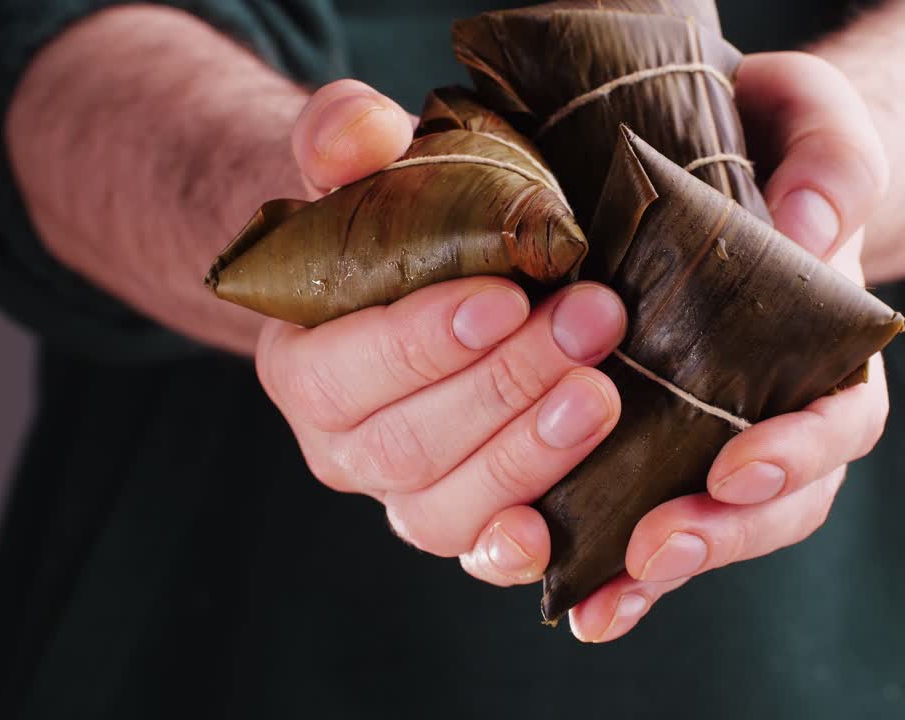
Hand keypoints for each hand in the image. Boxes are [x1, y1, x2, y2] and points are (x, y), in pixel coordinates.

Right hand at [257, 80, 627, 586]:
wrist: (413, 279)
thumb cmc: (392, 219)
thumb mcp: (359, 166)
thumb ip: (343, 140)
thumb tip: (363, 132)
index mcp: (302, 364)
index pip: (344, 371)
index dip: (422, 342)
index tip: (504, 297)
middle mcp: (341, 447)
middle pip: (408, 443)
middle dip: (505, 386)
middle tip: (592, 321)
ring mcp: (402, 495)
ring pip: (447, 510)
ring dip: (529, 457)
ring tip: (602, 395)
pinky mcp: (464, 523)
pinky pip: (481, 556)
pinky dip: (518, 553)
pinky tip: (562, 531)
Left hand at [567, 52, 892, 641]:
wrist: (709, 155)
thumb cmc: (767, 137)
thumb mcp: (813, 120)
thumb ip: (834, 163)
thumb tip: (810, 231)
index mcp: (830, 350)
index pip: (841, 423)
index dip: (798, 453)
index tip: (740, 462)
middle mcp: (774, 409)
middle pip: (772, 504)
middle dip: (719, 533)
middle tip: (658, 547)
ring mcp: (703, 432)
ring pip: (698, 526)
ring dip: (649, 569)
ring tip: (598, 595)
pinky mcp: (633, 439)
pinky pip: (624, 513)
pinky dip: (595, 558)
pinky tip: (557, 585)